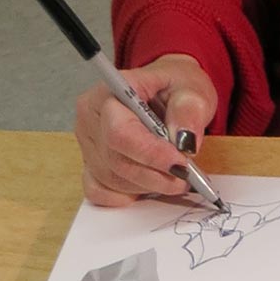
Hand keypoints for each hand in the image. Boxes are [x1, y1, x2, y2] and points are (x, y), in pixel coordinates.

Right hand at [74, 53, 217, 206]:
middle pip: (116, 160)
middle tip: (187, 175)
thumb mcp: (192, 88)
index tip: (180, 164)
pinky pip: (100, 191)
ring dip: (148, 185)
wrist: (166, 91)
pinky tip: (150, 186)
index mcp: (110, 92)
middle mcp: (90, 119)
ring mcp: (87, 144)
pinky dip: (128, 195)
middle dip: (156, 175)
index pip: (121, 132)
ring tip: (177, 177)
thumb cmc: (174, 86)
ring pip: (112, 179)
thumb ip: (189, 110)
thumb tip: (184, 141)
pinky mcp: (90, 164)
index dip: (150, 154)